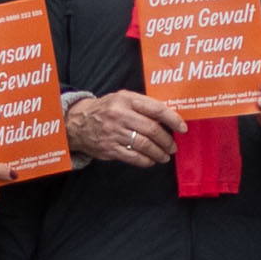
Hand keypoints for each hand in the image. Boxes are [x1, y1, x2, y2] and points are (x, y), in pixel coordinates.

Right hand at [67, 88, 185, 167]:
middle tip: (173, 146)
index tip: (182, 128)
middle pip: (151, 130)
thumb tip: (169, 117)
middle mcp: (120, 115)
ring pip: (144, 145)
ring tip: (165, 155)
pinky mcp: (110, 148)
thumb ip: (143, 105)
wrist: (78, 122)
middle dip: (167, 141)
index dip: (172, 120)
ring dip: (159, 153)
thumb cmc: (106, 109)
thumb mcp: (122, 98)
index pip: (156, 109)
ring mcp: (114, 132)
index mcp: (126, 99)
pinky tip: (151, 160)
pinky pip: (133, 157)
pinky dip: (146, 160)